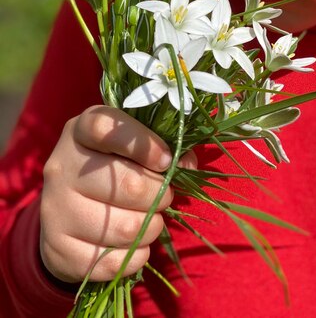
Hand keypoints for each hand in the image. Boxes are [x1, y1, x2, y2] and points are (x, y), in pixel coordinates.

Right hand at [40, 105, 195, 282]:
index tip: (166, 159)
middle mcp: (61, 165)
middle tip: (164, 195)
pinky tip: (134, 244)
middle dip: (159, 194)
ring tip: (150, 220)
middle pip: (127, 185)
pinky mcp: (57, 248)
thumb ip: (162, 146)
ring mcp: (55, 208)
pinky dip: (135, 257)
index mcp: (81, 130)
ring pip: (124, 228)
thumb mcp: (133, 145)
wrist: (70, 210)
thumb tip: (186, 164)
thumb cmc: (115, 166)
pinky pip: (112, 261)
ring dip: (151, 227)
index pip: (106, 128)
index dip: (143, 144)